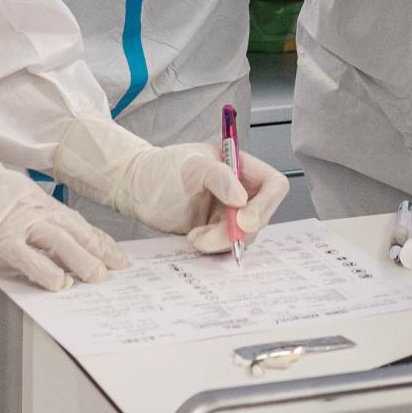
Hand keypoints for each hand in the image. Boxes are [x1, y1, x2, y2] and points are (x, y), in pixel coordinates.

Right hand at [0, 116, 127, 291]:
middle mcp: (29, 206)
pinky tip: (60, 285)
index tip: (108, 248)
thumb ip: (13, 201)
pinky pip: (28, 258)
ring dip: (82, 261)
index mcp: (29, 194)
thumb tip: (21, 216)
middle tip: (117, 266)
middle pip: (73, 229)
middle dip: (98, 249)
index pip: (69, 218)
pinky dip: (46, 272)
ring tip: (98, 277)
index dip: (92, 235)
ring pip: (60, 242)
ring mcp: (16, 222)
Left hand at [53, 116, 291, 252]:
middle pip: (261, 216)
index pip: (273, 186)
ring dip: (222, 242)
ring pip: (245, 236)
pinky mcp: (217, 231)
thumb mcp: (191, 165)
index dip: (266, 205)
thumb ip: (219, 177)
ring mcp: (230, 213)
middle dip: (238, 231)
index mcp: (242, 167)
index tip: (243, 219)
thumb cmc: (163, 168)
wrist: (138, 188)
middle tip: (209, 236)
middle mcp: (241, 191)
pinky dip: (213, 247)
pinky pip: (228, 246)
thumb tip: (242, 199)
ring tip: (195, 236)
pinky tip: (193, 238)